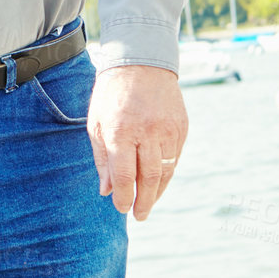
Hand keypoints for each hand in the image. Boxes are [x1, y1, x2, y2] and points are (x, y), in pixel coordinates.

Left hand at [86, 64, 187, 220]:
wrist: (141, 61)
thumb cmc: (112, 94)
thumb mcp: (96, 123)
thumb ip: (102, 158)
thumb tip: (106, 190)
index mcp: (121, 131)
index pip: (124, 175)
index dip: (123, 196)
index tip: (121, 208)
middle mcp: (148, 132)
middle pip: (148, 178)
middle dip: (143, 202)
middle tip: (139, 216)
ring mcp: (168, 129)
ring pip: (165, 171)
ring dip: (157, 191)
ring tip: (148, 203)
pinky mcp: (182, 126)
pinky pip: (175, 157)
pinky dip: (167, 173)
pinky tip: (158, 181)